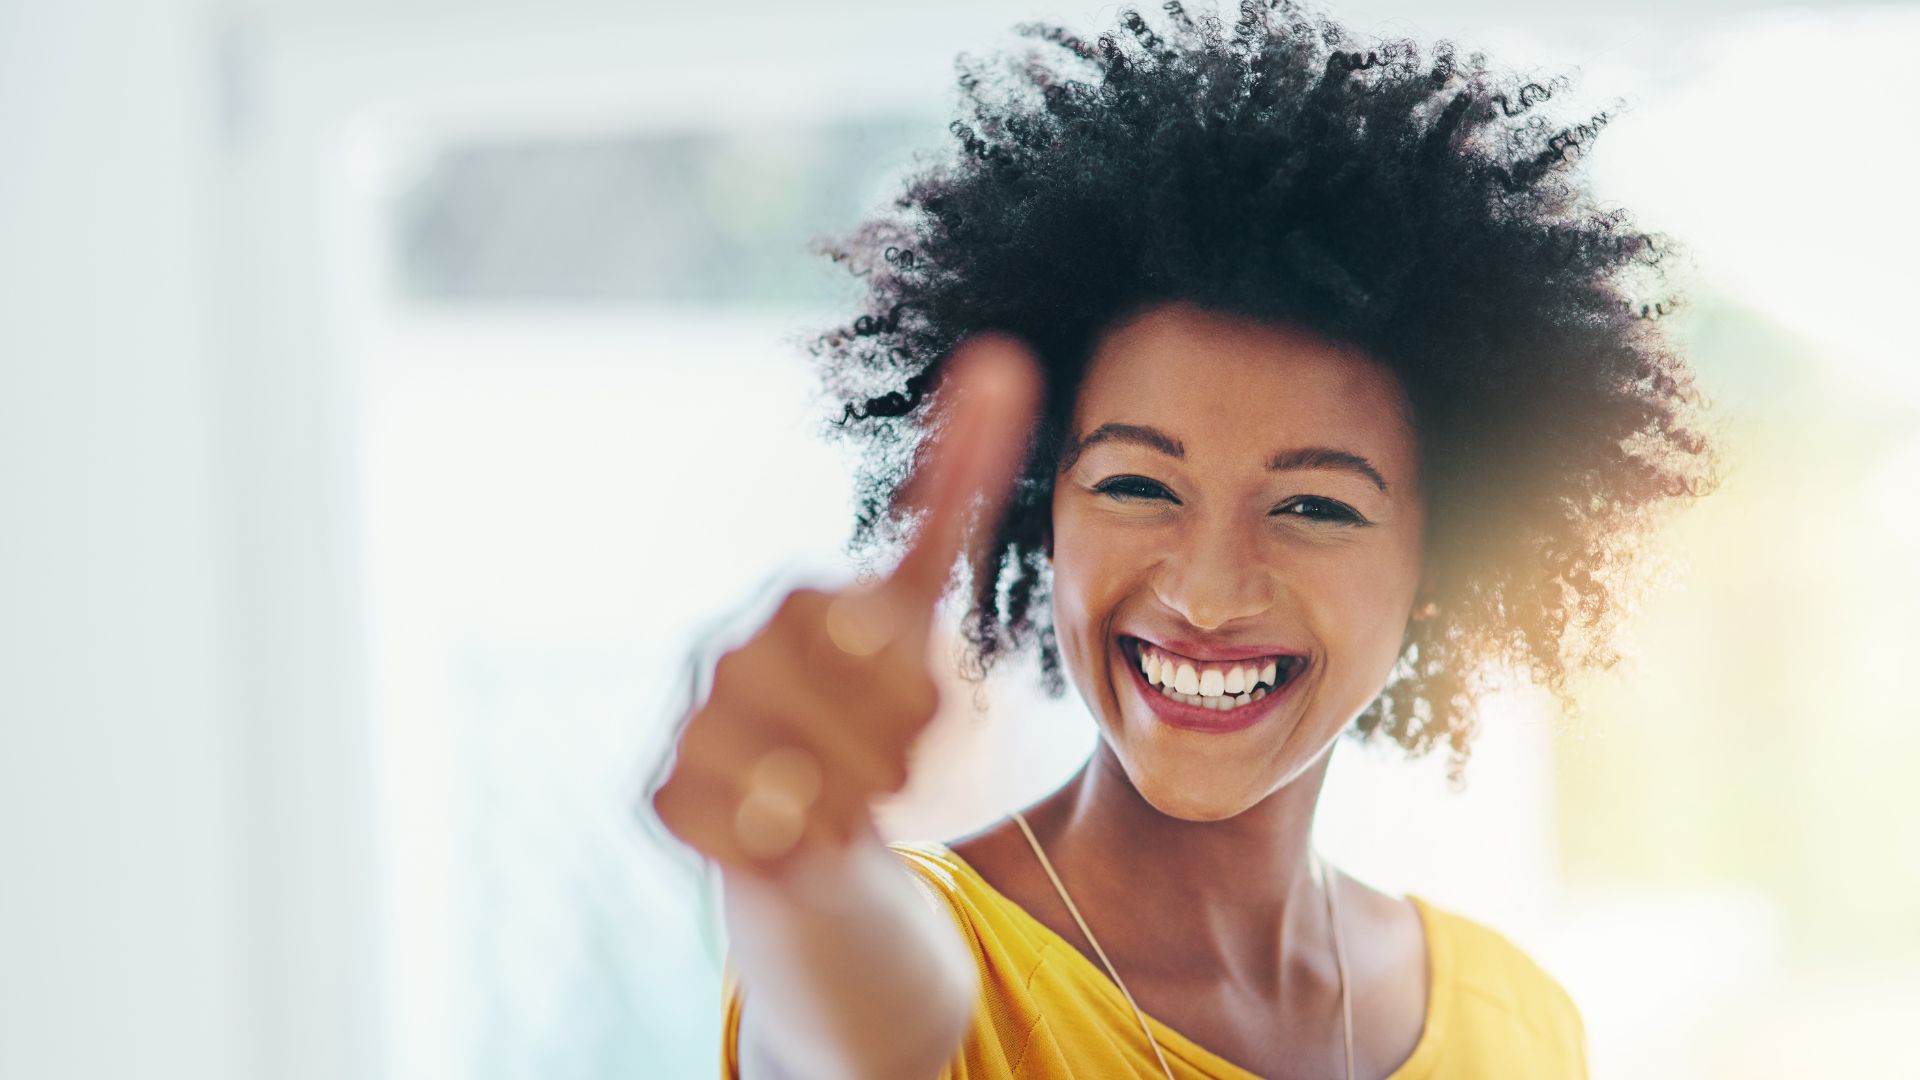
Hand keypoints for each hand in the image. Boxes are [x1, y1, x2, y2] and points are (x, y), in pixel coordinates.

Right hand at [648, 334, 1041, 883]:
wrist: (817, 818)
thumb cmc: (876, 713)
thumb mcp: (928, 611)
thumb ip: (961, 490)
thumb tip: (1003, 350)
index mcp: (795, 600)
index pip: (892, 658)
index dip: (920, 700)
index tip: (913, 708)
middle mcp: (726, 650)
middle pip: (855, 728)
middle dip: (891, 759)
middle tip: (882, 762)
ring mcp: (688, 720)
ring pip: (804, 786)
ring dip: (846, 807)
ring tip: (838, 797)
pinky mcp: (663, 793)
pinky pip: (749, 831)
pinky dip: (789, 844)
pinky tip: (787, 828)